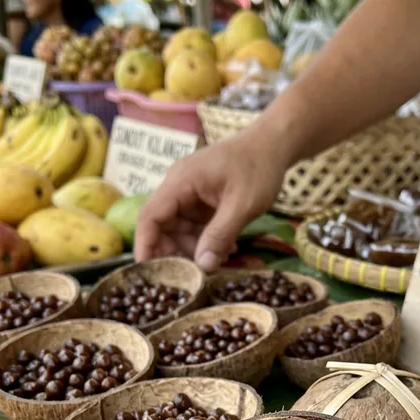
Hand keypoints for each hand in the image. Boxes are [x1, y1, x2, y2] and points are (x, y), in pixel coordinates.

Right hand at [134, 128, 286, 272]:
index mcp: (180, 182)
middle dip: (176, 253)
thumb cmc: (258, 167)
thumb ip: (220, 235)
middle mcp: (178, 187)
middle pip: (162, 228)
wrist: (274, 144)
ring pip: (180, 231)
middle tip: (195, 275)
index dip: (145, 247)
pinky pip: (195, 227)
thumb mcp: (242, 205)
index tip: (148, 275)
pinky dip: (207, 241)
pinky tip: (228, 248)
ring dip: (197, 249)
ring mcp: (189, 194)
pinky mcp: (202, 201)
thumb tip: (203, 266)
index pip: (150, 217)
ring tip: (223, 258)